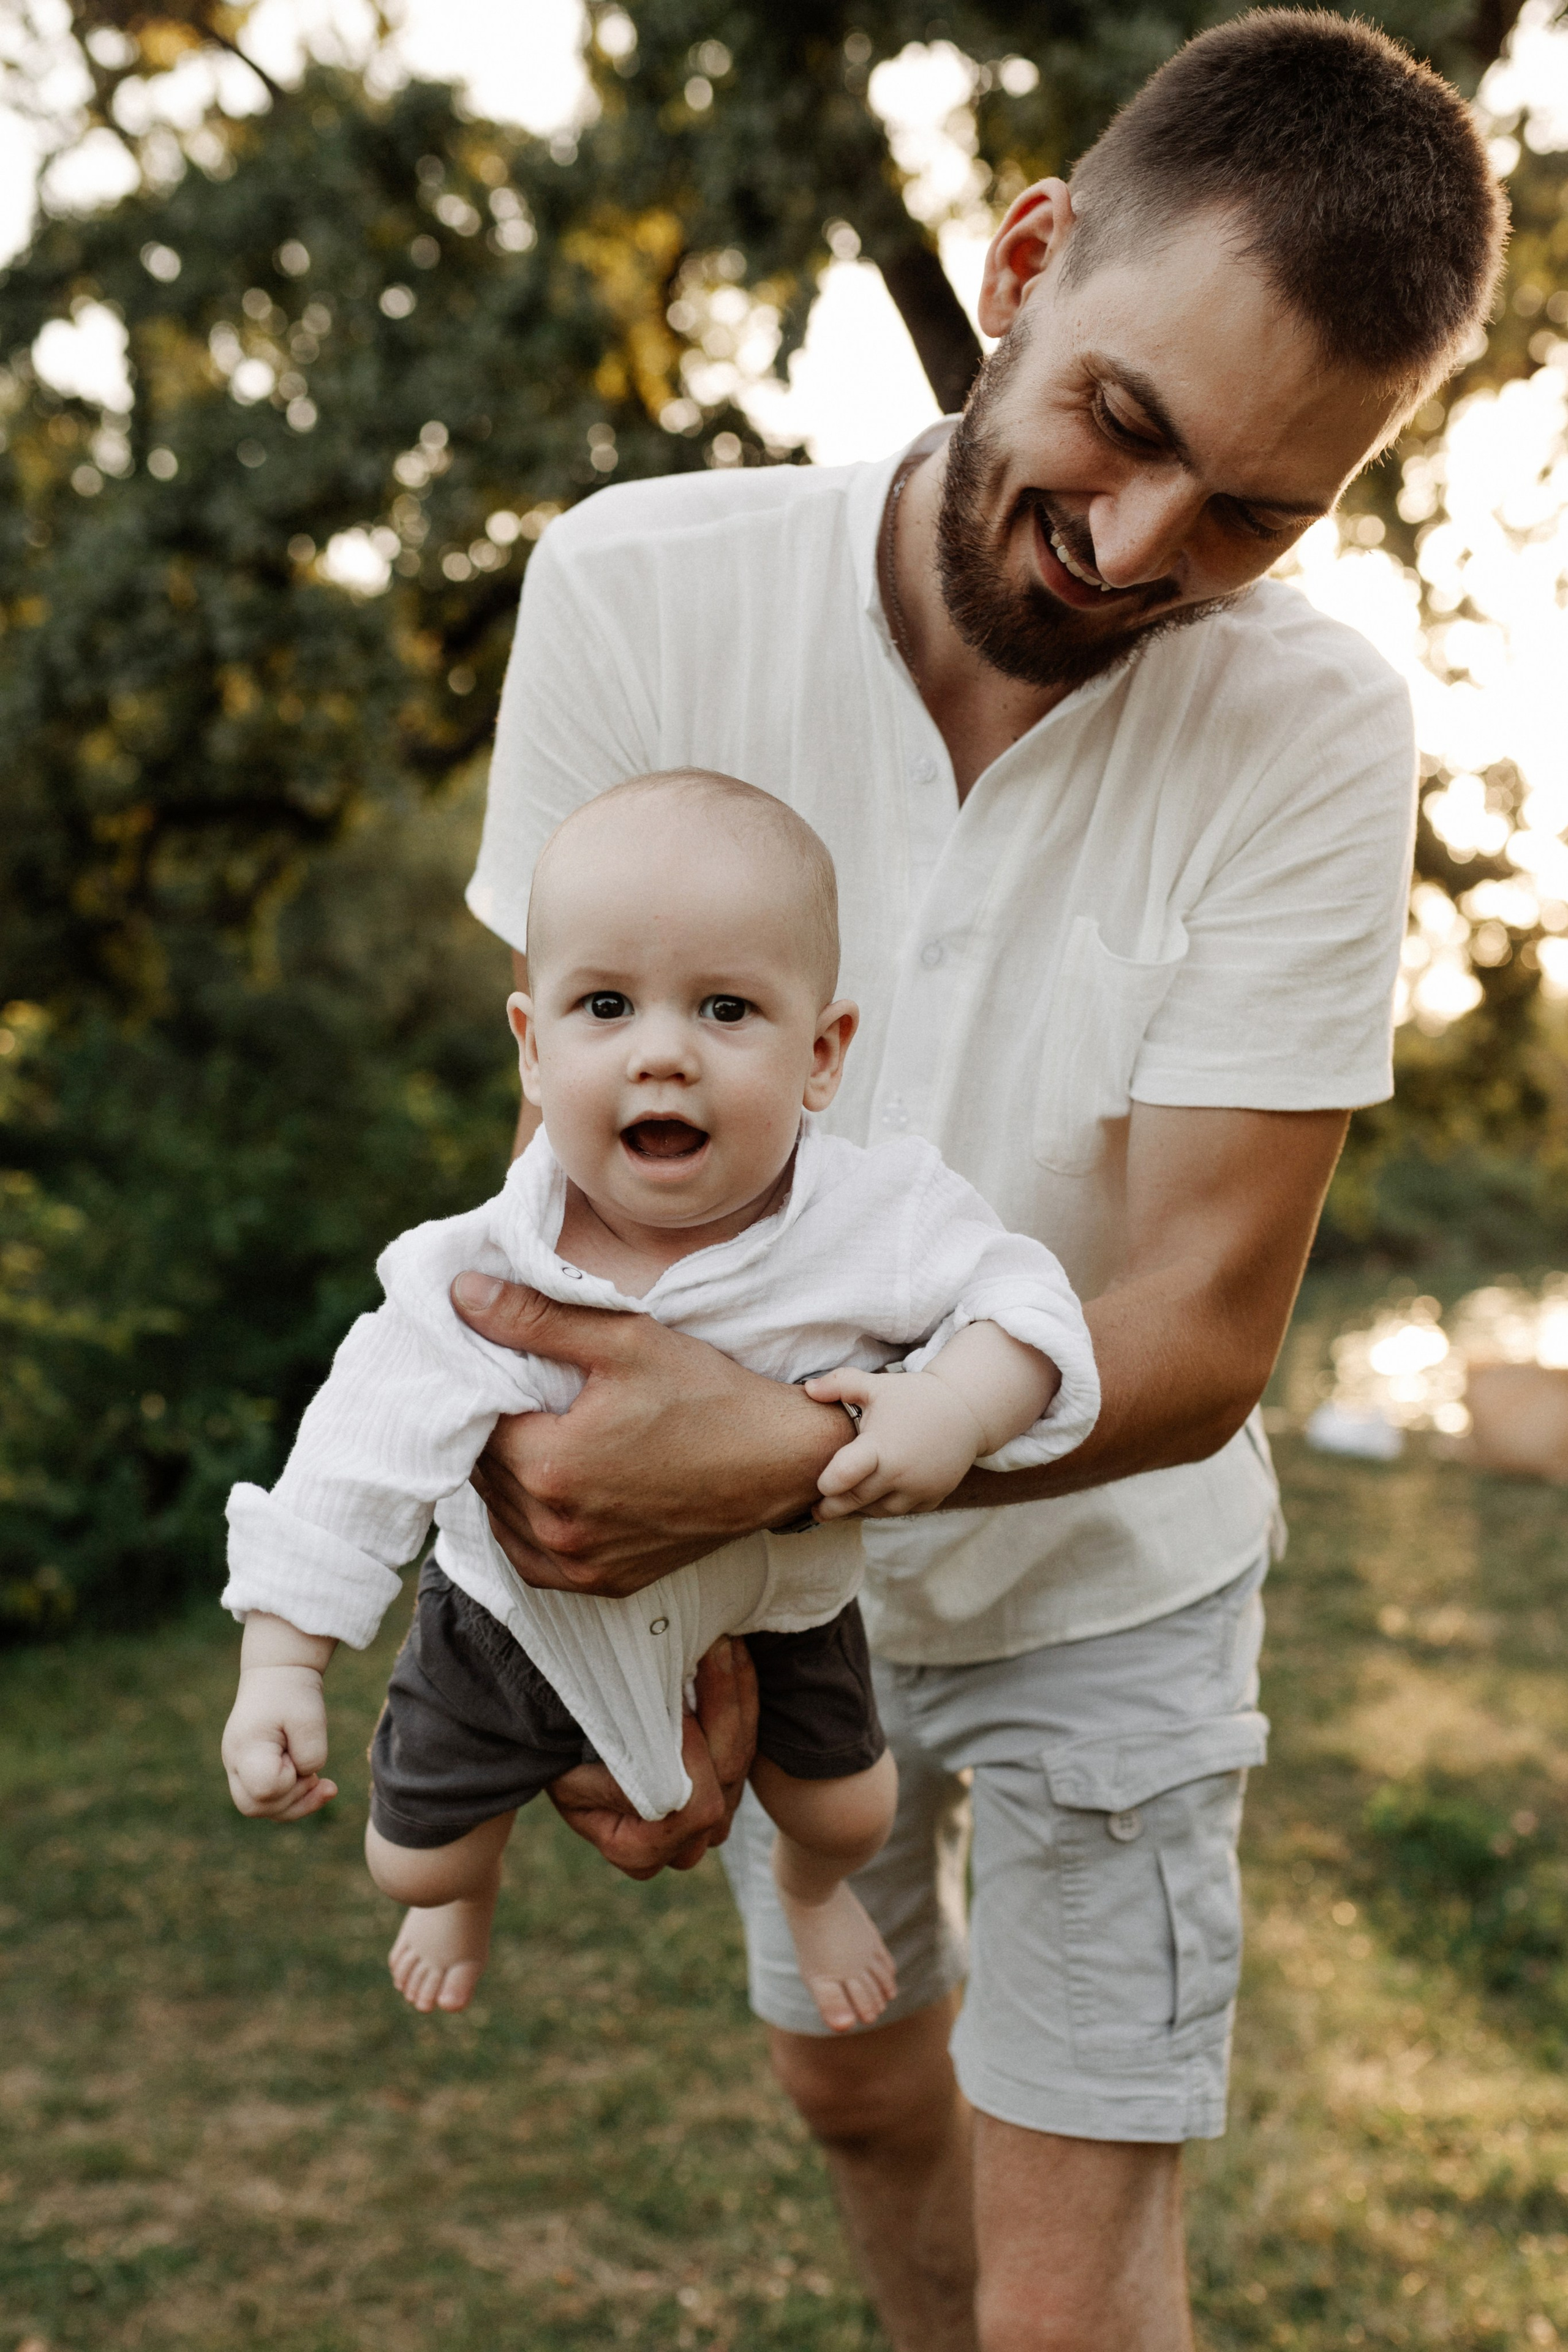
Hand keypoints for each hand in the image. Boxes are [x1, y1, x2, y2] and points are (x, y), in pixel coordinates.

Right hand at [221, 1664, 337, 1820]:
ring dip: (295, 1802)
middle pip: (254, 1807)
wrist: (277, 1674)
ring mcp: (238, 1768)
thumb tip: (307, 1777)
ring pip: (260, 1807)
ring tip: (321, 1782)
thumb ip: (312, 1754)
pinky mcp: (249, 1770)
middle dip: (293, 1801)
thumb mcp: (310, 1718)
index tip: (299, 1756)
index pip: (265, 1789)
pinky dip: (292, 1797)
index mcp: (245, 1748)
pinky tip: (314, 1783)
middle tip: (316, 1776)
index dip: (290, 1782)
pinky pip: (267, 1798)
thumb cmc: (292, 1693)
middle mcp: (234, 1762)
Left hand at [453, 1273, 851, 1594]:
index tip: (506, 1369)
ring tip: (544, 1437)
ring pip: (502, 1515)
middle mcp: (556, 1528)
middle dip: (496, 1433)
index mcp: (551, 1467)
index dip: (482, 1391)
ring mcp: (580, 1564)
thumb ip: (535, 1319)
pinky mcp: (603, 1582)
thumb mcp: (623, 1341)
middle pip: (485, 1471)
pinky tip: (554, 1489)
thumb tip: (463, 1294)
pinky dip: (531, 1524)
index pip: (474, 1424)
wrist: (779, 1462)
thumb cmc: (707, 1397)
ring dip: (509, 1479)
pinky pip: (533, 1557)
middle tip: (527, 1398)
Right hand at [545, 1633, 759, 1877]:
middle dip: (720, 1707)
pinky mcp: (726, 1785)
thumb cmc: (559, 1753)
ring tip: (723, 1642)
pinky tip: (733, 1655)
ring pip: (742, 1754)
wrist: (560, 1740)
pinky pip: (749, 1740)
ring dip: (733, 1692)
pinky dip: (741, 1695)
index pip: (695, 1808)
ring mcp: (710, 1818)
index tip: (676, 1697)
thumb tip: (662, 1760)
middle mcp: (683, 1846)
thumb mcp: (571, 1768)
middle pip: (725, 1777)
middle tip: (712, 1647)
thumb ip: (622, 1771)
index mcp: (640, 1851)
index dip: (692, 1753)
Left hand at [806, 1366, 984, 1518]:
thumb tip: (807, 1389)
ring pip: (876, 1511)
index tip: (819, 1485)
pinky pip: (900, 1511)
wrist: (966, 1411)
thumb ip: (839, 1384)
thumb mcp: (876, 1385)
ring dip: (859, 1508)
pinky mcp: (932, 1499)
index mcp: (881, 1447)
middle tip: (817, 1508)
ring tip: (845, 1500)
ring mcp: (918, 1489)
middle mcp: (899, 1474)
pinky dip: (885, 1507)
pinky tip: (874, 1496)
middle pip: (853, 1502)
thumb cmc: (914, 1396)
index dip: (826, 1485)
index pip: (843, 1478)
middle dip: (832, 1507)